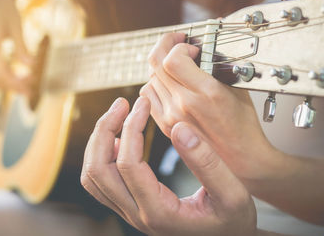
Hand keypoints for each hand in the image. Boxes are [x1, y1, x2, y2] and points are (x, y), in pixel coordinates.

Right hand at [0, 0, 32, 93]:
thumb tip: (32, 66)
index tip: (31, 86)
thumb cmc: (4, 6)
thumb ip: (22, 47)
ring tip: (24, 84)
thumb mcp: (16, 25)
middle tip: (30, 89)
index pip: (1, 73)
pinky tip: (13, 75)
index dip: (16, 83)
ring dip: (5, 84)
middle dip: (12, 87)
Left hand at [81, 97, 256, 235]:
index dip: (132, 128)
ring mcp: (129, 212)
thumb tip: (179, 128)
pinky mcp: (129, 207)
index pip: (128, 164)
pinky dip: (101, 156)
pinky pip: (100, 182)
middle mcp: (136, 214)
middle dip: (104, 130)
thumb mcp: (232, 194)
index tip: (143, 103)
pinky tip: (118, 140)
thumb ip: (207, 163)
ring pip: (93, 177)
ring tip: (117, 117)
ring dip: (98, 142)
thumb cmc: (231, 222)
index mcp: (159, 211)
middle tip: (122, 104)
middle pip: (98, 170)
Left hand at [140, 33, 276, 182]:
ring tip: (173, 63)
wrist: (239, 161)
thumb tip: (200, 47)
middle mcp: (183, 105)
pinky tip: (168, 82)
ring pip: (149, 78)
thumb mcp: (237, 88)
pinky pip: (147, 96)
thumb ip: (215, 66)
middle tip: (175, 41)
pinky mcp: (164, 125)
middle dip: (165, 45)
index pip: (173, 59)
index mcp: (205, 94)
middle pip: (156, 64)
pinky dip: (155, 84)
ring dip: (159, 65)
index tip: (191, 45)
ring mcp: (170, 117)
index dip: (179, 45)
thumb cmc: (243, 127)